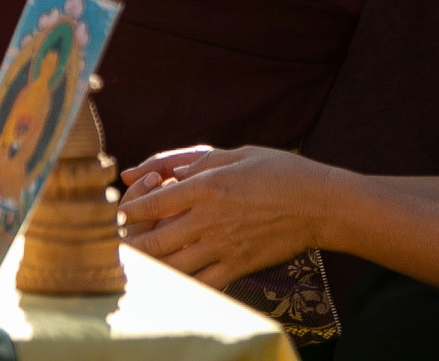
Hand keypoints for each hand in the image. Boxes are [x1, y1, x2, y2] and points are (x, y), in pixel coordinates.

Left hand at [116, 144, 340, 287]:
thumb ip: (191, 160)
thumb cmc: (279, 172)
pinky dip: (179, 285)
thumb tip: (156, 170)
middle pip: (152, 241)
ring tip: (137, 262)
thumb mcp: (235, 153)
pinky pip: (199, 285)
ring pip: (170, 267)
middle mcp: (208, 220)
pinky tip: (169, 279)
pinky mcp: (237, 267)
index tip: (119, 212)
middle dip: (129, 244)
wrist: (320, 205)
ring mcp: (222, 248)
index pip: (151, 203)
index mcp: (206, 187)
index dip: (127, 210)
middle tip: (120, 242)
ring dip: (149, 267)